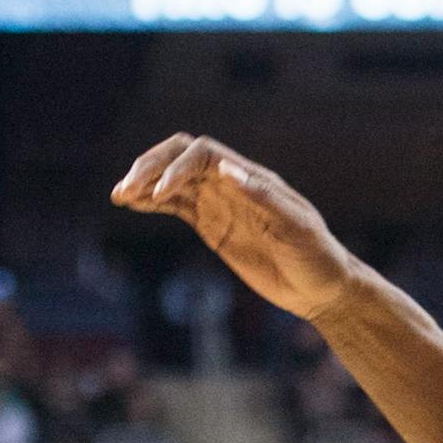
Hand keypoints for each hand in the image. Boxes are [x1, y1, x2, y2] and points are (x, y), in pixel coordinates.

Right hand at [113, 134, 359, 322]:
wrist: (322, 288)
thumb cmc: (317, 257)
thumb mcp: (297, 229)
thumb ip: (264, 199)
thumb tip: (226, 170)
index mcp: (253, 179)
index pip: (203, 154)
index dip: (176, 166)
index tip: (160, 193)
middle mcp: (232, 185)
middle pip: (180, 158)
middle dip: (150, 167)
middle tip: (125, 190)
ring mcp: (220, 204)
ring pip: (172, 180)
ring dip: (144, 182)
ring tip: (120, 196)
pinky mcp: (212, 225)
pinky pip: (175, 205)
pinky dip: (151, 201)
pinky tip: (132, 204)